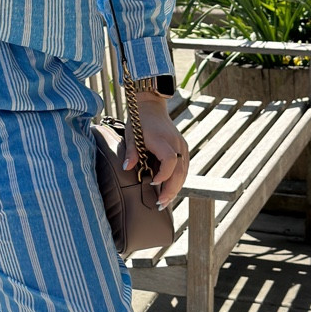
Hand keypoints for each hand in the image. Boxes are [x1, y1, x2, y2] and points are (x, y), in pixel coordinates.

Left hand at [122, 95, 188, 210]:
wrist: (151, 108)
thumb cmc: (139, 122)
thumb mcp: (131, 135)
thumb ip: (131, 152)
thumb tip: (126, 168)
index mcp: (163, 140)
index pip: (170, 160)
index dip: (164, 174)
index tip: (153, 183)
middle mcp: (176, 144)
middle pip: (179, 171)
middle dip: (171, 189)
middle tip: (160, 204)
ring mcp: (182, 146)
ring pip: (184, 172)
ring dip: (175, 188)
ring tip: (164, 202)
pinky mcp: (183, 149)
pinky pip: (184, 168)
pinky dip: (178, 181)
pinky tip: (169, 191)